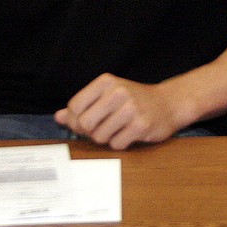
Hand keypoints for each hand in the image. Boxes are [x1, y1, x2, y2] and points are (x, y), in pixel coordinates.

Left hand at [55, 74, 174, 149]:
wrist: (169, 104)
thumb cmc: (134, 100)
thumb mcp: (108, 96)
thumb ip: (83, 106)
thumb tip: (58, 117)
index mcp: (107, 82)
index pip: (75, 106)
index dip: (76, 120)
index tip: (87, 121)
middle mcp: (119, 92)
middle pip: (84, 123)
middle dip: (90, 131)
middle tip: (103, 127)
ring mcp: (131, 109)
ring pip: (99, 136)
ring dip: (106, 138)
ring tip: (119, 129)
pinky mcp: (141, 125)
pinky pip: (116, 144)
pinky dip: (120, 143)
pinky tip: (129, 133)